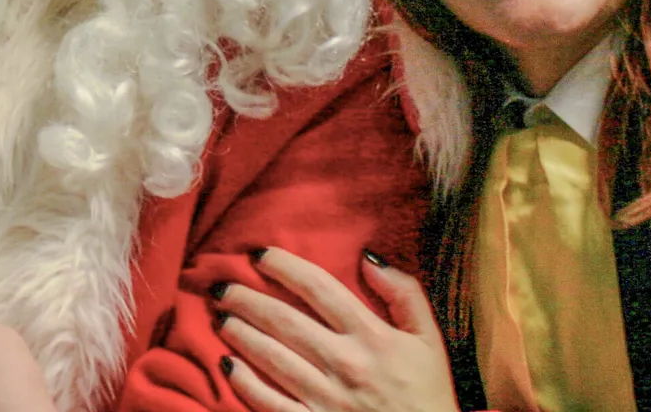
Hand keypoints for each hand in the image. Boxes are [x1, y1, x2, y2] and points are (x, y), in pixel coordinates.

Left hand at [211, 247, 457, 411]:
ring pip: (271, 356)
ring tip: (221, 315)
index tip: (258, 254)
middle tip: (222, 286)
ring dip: (240, 333)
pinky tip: (227, 364)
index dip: (284, 266)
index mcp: (372, 337)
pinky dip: (245, 383)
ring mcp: (326, 398)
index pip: (318, 288)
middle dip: (246, 298)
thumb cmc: (428, 394)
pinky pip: (270, 402)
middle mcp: (345, 364)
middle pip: (284, 320)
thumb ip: (405, 294)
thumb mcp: (429, 341)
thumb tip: (369, 258)